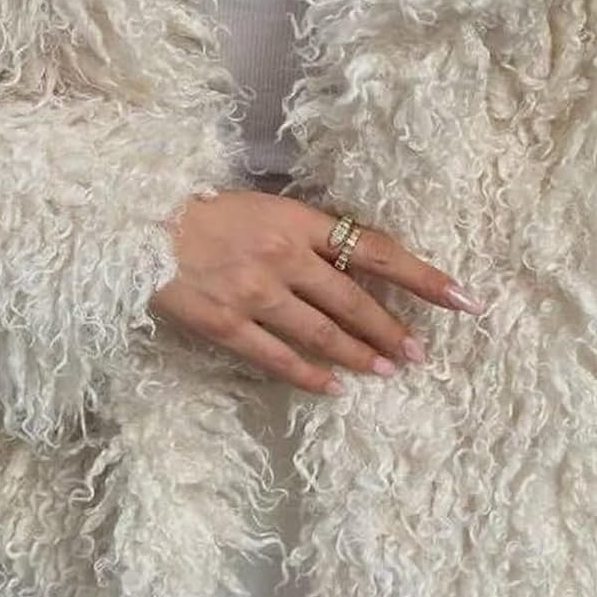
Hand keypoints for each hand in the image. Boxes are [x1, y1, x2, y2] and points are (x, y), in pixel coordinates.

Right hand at [148, 188, 484, 395]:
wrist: (135, 223)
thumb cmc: (199, 211)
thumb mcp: (260, 207)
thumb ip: (301, 233)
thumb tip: (346, 260)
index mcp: (295, 220)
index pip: (374, 248)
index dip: (421, 275)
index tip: (461, 297)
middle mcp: (283, 257)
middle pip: (353, 299)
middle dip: (392, 329)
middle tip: (420, 353)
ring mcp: (254, 293)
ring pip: (322, 332)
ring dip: (359, 355)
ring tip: (389, 372)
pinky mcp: (225, 323)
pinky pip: (276, 357)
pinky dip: (309, 375)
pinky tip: (334, 389)